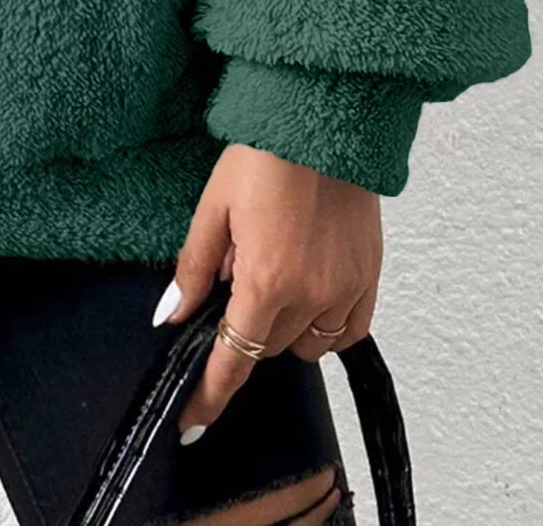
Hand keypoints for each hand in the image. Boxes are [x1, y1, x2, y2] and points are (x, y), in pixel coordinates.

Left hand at [154, 143, 381, 440]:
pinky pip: (348, 330)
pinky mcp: (371, 276)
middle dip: (247, 327)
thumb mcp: (213, 207)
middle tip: (240, 276)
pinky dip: (325, 325)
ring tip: (274, 271)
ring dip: (285, 326)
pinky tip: (309, 293)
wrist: (323, 120)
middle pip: (270, 347)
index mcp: (266, 281)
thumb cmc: (265, 156)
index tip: (193, 422)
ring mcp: (346, 289)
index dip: (211, 395)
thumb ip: (194, 270)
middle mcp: (311, 295)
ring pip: (309, 344)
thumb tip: (172, 316)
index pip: (235, 359)